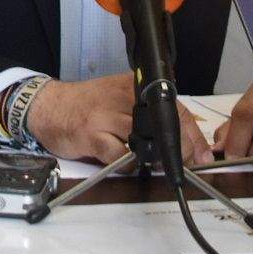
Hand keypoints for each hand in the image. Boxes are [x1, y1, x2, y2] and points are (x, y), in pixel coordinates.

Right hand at [25, 74, 211, 166]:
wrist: (49, 107)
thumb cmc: (89, 106)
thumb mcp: (120, 100)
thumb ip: (148, 115)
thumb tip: (184, 142)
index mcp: (135, 87)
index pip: (175, 110)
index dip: (193, 137)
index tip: (203, 157)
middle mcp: (124, 97)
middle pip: (165, 129)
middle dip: (179, 152)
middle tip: (183, 166)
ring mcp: (107, 116)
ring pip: (145, 144)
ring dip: (153, 160)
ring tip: (151, 163)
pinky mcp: (93, 135)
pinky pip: (120, 158)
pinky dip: (127, 165)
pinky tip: (123, 162)